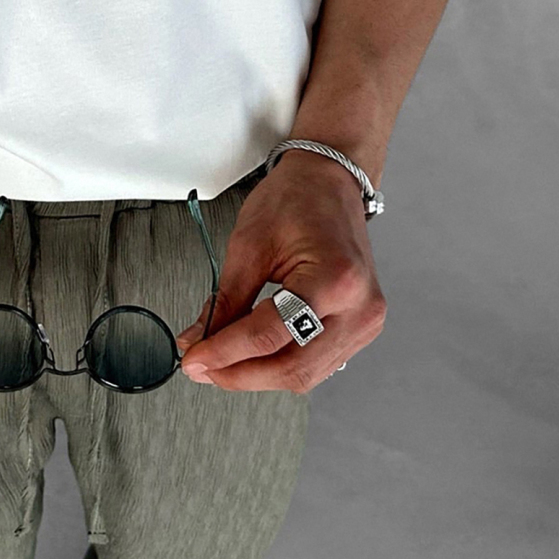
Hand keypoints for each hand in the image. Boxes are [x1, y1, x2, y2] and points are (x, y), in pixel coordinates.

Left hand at [174, 152, 385, 391]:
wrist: (329, 183)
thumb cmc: (298, 199)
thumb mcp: (248, 245)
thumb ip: (224, 301)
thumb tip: (199, 340)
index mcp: (335, 279)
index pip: (270, 335)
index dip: (225, 353)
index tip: (194, 359)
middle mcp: (360, 307)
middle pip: (291, 367)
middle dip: (239, 373)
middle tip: (201, 366)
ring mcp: (365, 322)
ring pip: (304, 375)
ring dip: (256, 375)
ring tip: (221, 360)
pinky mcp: (360, 329)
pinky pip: (316, 365)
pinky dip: (279, 364)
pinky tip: (252, 354)